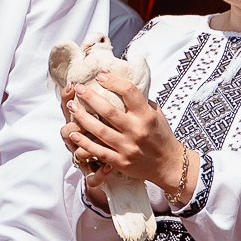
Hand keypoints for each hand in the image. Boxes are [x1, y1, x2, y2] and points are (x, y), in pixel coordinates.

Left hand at [63, 70, 188, 193]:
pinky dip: (84, 142)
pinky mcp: (120, 162)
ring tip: (72, 107)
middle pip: (109, 111)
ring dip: (82, 118)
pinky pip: (98, 151)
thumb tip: (121, 85)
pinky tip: (73, 133)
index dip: (113, 81)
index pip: (129, 92)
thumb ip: (140, 102)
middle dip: (90, 97)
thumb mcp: (157, 114)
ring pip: (99, 131)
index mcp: (147, 116)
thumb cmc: (161, 136)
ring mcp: (128, 147)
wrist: (168, 164)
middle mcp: (137, 130)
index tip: (100, 76)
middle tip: (79, 88)